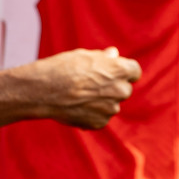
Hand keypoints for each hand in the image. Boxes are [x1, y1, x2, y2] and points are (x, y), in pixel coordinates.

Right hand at [26, 47, 141, 128]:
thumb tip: (114, 55)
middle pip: (124, 89)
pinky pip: (100, 117)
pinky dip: (91, 113)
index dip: (124, 71)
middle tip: (92, 84)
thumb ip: (104, 58)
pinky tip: (76, 106)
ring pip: (111, 104)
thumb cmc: (63, 68)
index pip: (134, 71)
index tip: (113, 71)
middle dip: (113, 87)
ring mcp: (111, 109)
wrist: (44, 91)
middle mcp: (120, 90)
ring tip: (79, 95)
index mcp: (120, 70)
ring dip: (101, 101)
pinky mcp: (99, 123)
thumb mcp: (85, 55)